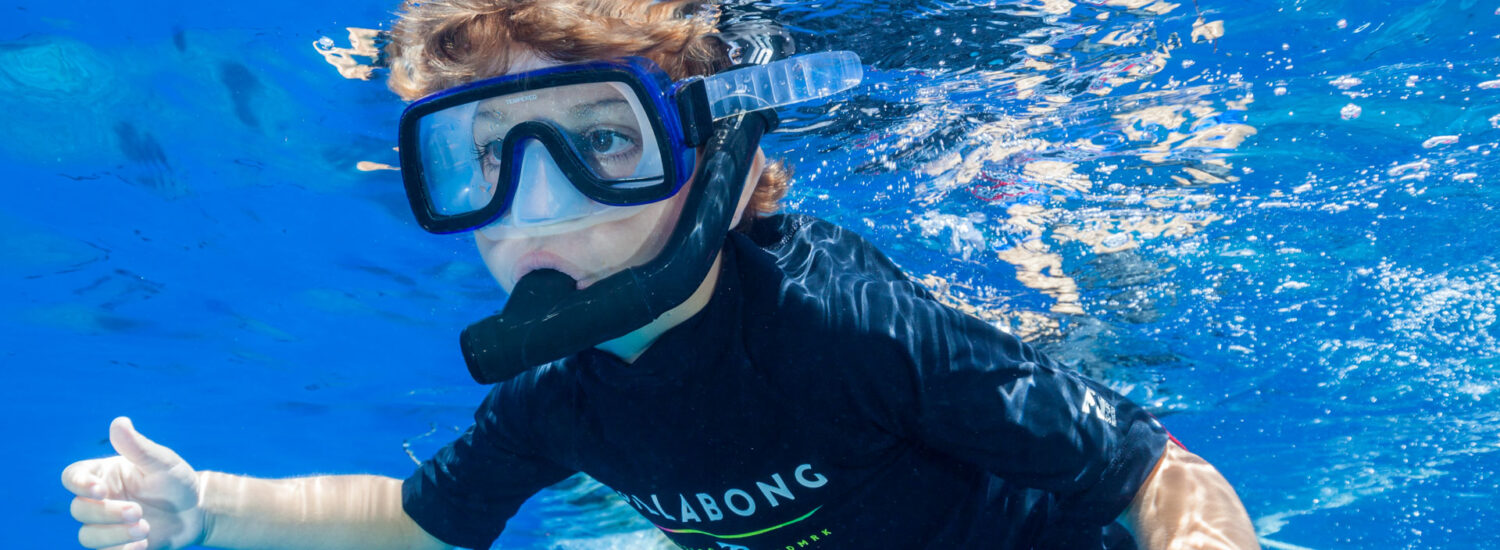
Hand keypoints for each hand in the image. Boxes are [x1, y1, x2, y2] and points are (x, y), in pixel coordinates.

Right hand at [62, 417, 205, 549]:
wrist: (196, 512)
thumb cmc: (177, 481)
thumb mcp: (163, 462)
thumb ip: (139, 447)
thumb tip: (119, 422)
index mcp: (104, 474)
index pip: (73, 476)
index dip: (79, 484)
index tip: (100, 490)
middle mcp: (99, 500)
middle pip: (79, 508)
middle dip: (106, 512)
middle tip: (137, 511)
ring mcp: (105, 524)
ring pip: (87, 535)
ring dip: (113, 534)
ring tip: (145, 528)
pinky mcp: (116, 545)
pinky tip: (143, 544)